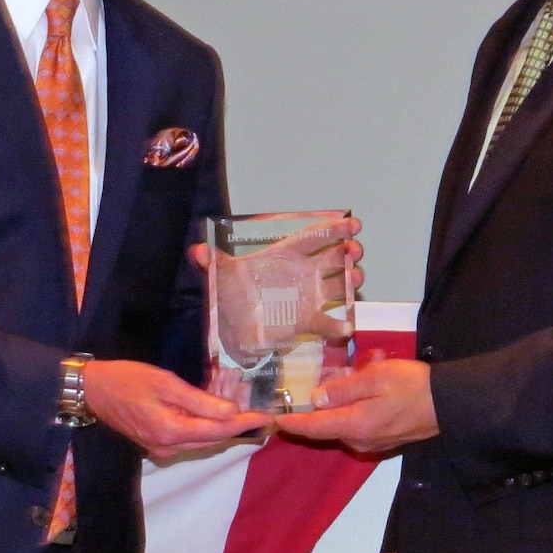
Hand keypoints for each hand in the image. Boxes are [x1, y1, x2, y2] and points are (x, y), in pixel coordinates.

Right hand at [80, 359, 269, 458]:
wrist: (93, 390)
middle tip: (257, 406)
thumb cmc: (127, 379)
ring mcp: (162, 448)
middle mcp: (168, 447)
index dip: (244, 422)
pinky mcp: (157, 443)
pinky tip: (212, 408)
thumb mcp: (165, 383)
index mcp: (171, 431)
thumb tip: (231, 411)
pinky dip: (204, 424)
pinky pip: (189, 436)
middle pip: (213, 438)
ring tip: (240, 404)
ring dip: (221, 423)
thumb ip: (199, 400)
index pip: (218, 430)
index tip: (267, 415)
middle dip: (236, 422)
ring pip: (202, 438)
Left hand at [189, 217, 363, 363]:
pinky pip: (326, 322)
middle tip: (355, 251)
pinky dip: (337, 325)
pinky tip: (345, 327)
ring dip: (349, 281)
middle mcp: (302, 274)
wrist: (231, 327)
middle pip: (333, 258)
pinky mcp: (306, 321)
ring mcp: (308, 297)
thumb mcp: (221, 276)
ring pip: (336, 285)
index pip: (313, 238)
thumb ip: (212, 262)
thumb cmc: (230, 295)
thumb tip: (196, 250)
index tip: (353, 225)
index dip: (334, 229)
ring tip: (354, 279)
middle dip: (349, 252)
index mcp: (285, 256)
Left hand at [272, 352, 437, 452]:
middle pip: (325, 427)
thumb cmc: (411, 385)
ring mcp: (371, 443)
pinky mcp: (382, 440)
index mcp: (354, 425)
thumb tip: (316, 399)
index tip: (270, 417)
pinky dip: (350, 410)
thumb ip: (343, 388)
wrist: (449, 404)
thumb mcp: (375, 377)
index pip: (313, 427)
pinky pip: (356, 425)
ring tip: (337, 380)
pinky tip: (358, 390)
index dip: (290, 422)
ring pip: (341, 425)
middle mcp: (359, 441)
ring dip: (335, 407)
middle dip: (311, 410)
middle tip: (299, 390)